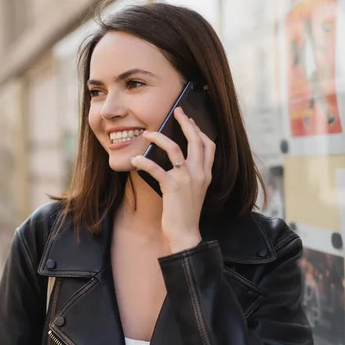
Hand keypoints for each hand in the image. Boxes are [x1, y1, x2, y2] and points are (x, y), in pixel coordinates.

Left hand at [130, 107, 215, 252]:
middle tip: (177, 111)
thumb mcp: (194, 190)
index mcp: (206, 174)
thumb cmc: (185, 212)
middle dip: (186, 123)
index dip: (200, 130)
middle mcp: (199, 174)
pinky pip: (156, 169)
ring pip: (175, 149)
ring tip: (147, 134)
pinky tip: (135, 160)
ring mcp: (187, 179)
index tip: (191, 120)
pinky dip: (144, 162)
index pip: (209, 145)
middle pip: (196, 140)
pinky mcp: (172, 187)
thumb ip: (190, 174)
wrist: (185, 233)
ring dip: (160, 138)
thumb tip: (176, 158)